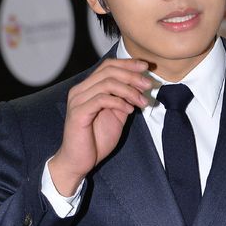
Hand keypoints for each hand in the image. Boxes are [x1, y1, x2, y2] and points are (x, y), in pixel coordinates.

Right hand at [49, 58, 151, 194]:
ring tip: (142, 101)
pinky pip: (102, 99)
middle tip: (148, 84)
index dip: (127, 64)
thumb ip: (123, 100)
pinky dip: (119, 102)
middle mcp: (80, 90)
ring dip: (129, 90)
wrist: (78, 161)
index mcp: (87, 88)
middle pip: (108, 71)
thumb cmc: (95, 140)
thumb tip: (138, 87)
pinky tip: (130, 110)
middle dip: (132, 75)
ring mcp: (78, 101)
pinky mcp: (79, 113)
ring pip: (107, 83)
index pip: (107, 66)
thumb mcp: (115, 116)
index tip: (145, 66)